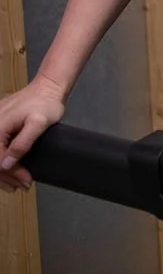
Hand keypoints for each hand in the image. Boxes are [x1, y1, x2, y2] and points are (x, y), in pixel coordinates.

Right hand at [0, 73, 67, 191]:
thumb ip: (22, 143)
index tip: (26, 181)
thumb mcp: (38, 123)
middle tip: (22, 186)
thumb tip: (6, 163)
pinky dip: (2, 160)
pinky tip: (9, 170)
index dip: (11, 173)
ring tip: (16, 184)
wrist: (47, 88)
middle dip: (6, 177)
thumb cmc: (45, 103)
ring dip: (3, 172)